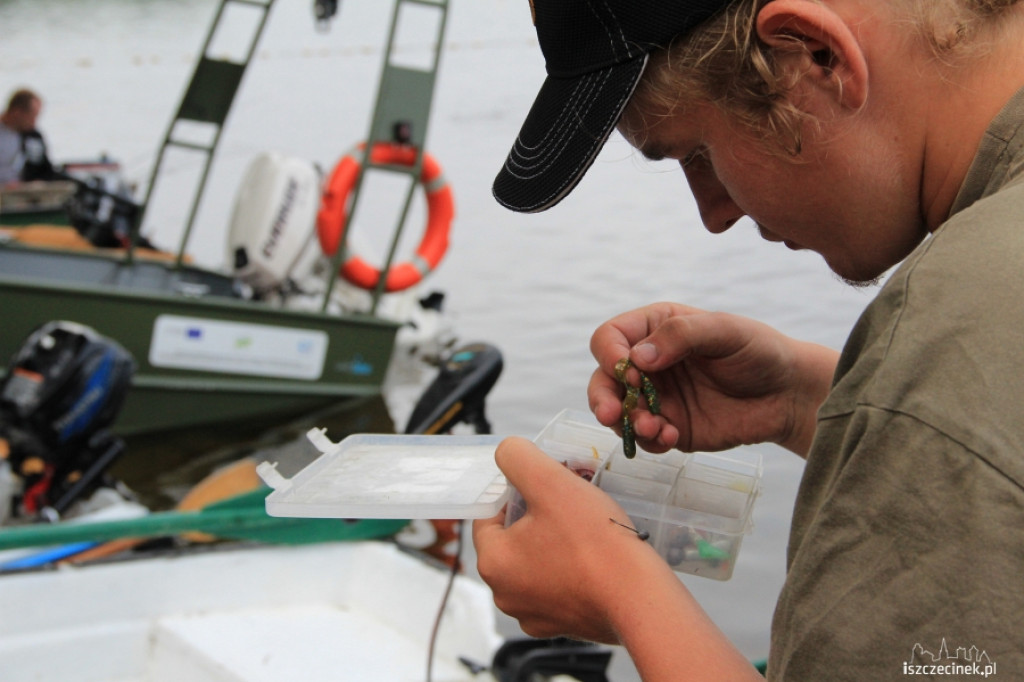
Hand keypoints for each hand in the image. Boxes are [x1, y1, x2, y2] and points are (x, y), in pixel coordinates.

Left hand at [473, 436, 662, 642]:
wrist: (639, 598)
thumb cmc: (595, 542)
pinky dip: (571, 570)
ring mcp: (534, 615)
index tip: (546, 488)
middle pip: (512, 539)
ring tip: (585, 527)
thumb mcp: (550, 482)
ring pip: (536, 562)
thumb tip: (507, 453)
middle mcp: (505, 595)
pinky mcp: (562, 625)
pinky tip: (594, 557)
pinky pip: (559, 586)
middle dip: (537, 517)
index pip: (489, 515)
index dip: (516, 493)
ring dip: (554, 542)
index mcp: (493, 563)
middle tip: (568, 502)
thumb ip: (517, 457)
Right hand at [589, 303, 837, 455]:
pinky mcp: (669, 427)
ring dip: (627, 422)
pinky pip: (644, 438)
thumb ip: (681, 335)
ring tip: (654, 428)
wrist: (788, 395)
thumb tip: (638, 358)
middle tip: (613, 413)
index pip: (611, 337)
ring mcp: (656, 398)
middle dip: (603, 397)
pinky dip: (649, 440)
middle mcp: (648, 364)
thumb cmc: (759, 351)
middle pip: (604, 378)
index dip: (610, 354)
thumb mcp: (724, 330)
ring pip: (618, 412)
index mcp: (655, 329)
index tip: (627, 370)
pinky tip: (671, 437)